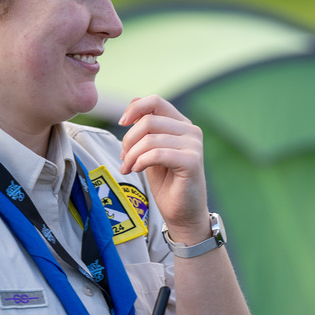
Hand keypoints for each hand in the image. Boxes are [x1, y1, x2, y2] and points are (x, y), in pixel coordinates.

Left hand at [118, 95, 210, 237]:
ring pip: (150, 138)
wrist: (182, 213)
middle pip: (148, 121)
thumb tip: (132, 105)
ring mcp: (194, 145)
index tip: (121, 124)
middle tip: (124, 158)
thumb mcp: (149, 150)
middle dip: (129, 139)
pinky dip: (140, 162)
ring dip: (132, 155)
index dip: (134, 109)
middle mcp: (191, 130)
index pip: (155, 102)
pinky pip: (156, 154)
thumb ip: (144, 129)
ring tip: (128, 168)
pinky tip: (137, 170)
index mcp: (181, 124)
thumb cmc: (166, 182)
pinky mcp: (192, 161)